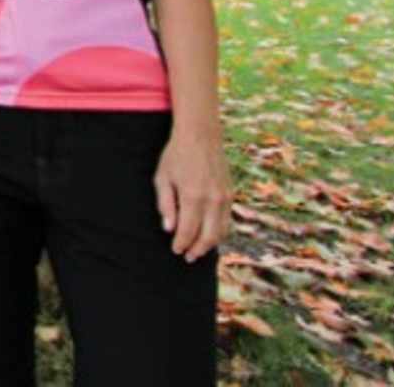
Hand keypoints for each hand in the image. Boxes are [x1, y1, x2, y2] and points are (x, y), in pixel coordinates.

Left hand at [154, 124, 231, 261]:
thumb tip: (168, 229)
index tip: (175, 250)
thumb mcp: (162, 178)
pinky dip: (220, 232)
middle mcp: (212, 200)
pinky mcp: (231, 194)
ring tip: (198, 250)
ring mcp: (225, 197)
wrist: (201, 136)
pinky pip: (227, 220)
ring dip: (210, 244)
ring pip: (221, 231)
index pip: (188, 231)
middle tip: (187, 257)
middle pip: (208, 237)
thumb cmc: (176, 156)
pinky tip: (210, 235)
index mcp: (193, 196)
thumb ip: (165, 205)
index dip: (181, 244)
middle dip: (197, 250)